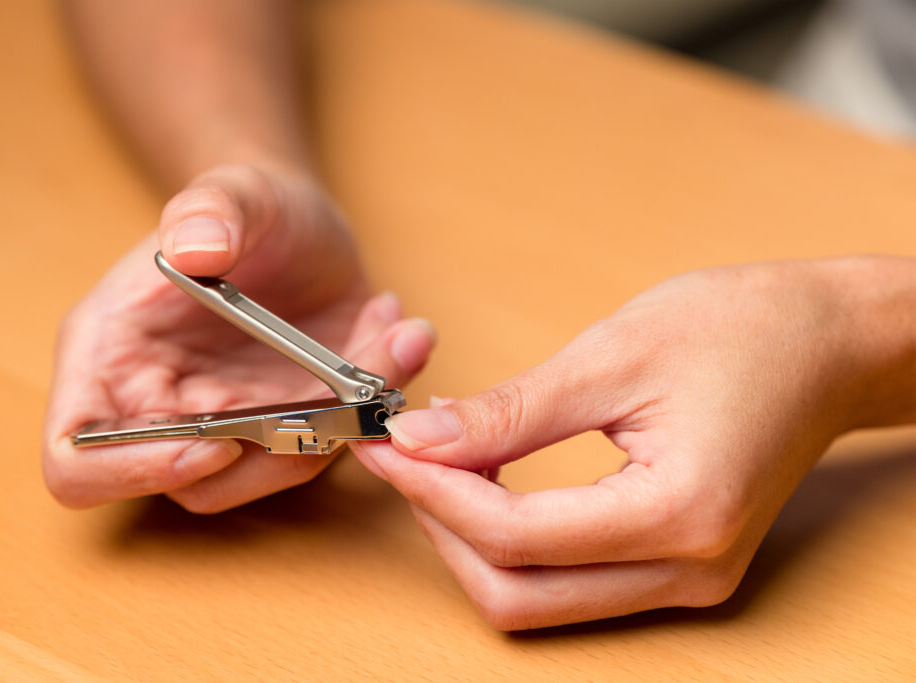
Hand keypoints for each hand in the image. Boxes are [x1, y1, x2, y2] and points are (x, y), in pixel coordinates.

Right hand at [43, 164, 435, 511]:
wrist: (294, 219)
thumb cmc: (245, 205)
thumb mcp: (234, 189)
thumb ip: (209, 209)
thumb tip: (193, 246)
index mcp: (110, 358)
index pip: (79, 460)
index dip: (134, 471)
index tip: (214, 444)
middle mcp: (160, 405)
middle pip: (194, 483)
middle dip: (279, 448)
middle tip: (345, 390)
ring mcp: (227, 423)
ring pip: (273, 469)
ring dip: (346, 423)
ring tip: (396, 339)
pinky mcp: (286, 424)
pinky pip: (327, 443)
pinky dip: (374, 404)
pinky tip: (401, 335)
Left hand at [354, 258, 914, 629]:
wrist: (826, 342)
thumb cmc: (742, 330)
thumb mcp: (612, 355)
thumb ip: (510, 413)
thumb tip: (421, 441)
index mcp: (679, 514)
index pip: (515, 536)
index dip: (435, 493)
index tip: (392, 445)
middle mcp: (688, 570)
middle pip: (517, 595)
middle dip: (445, 530)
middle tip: (408, 459)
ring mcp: (687, 580)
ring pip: (539, 599)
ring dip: (473, 541)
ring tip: (441, 464)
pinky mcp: (678, 567)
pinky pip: (570, 582)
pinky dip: (514, 541)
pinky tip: (488, 481)